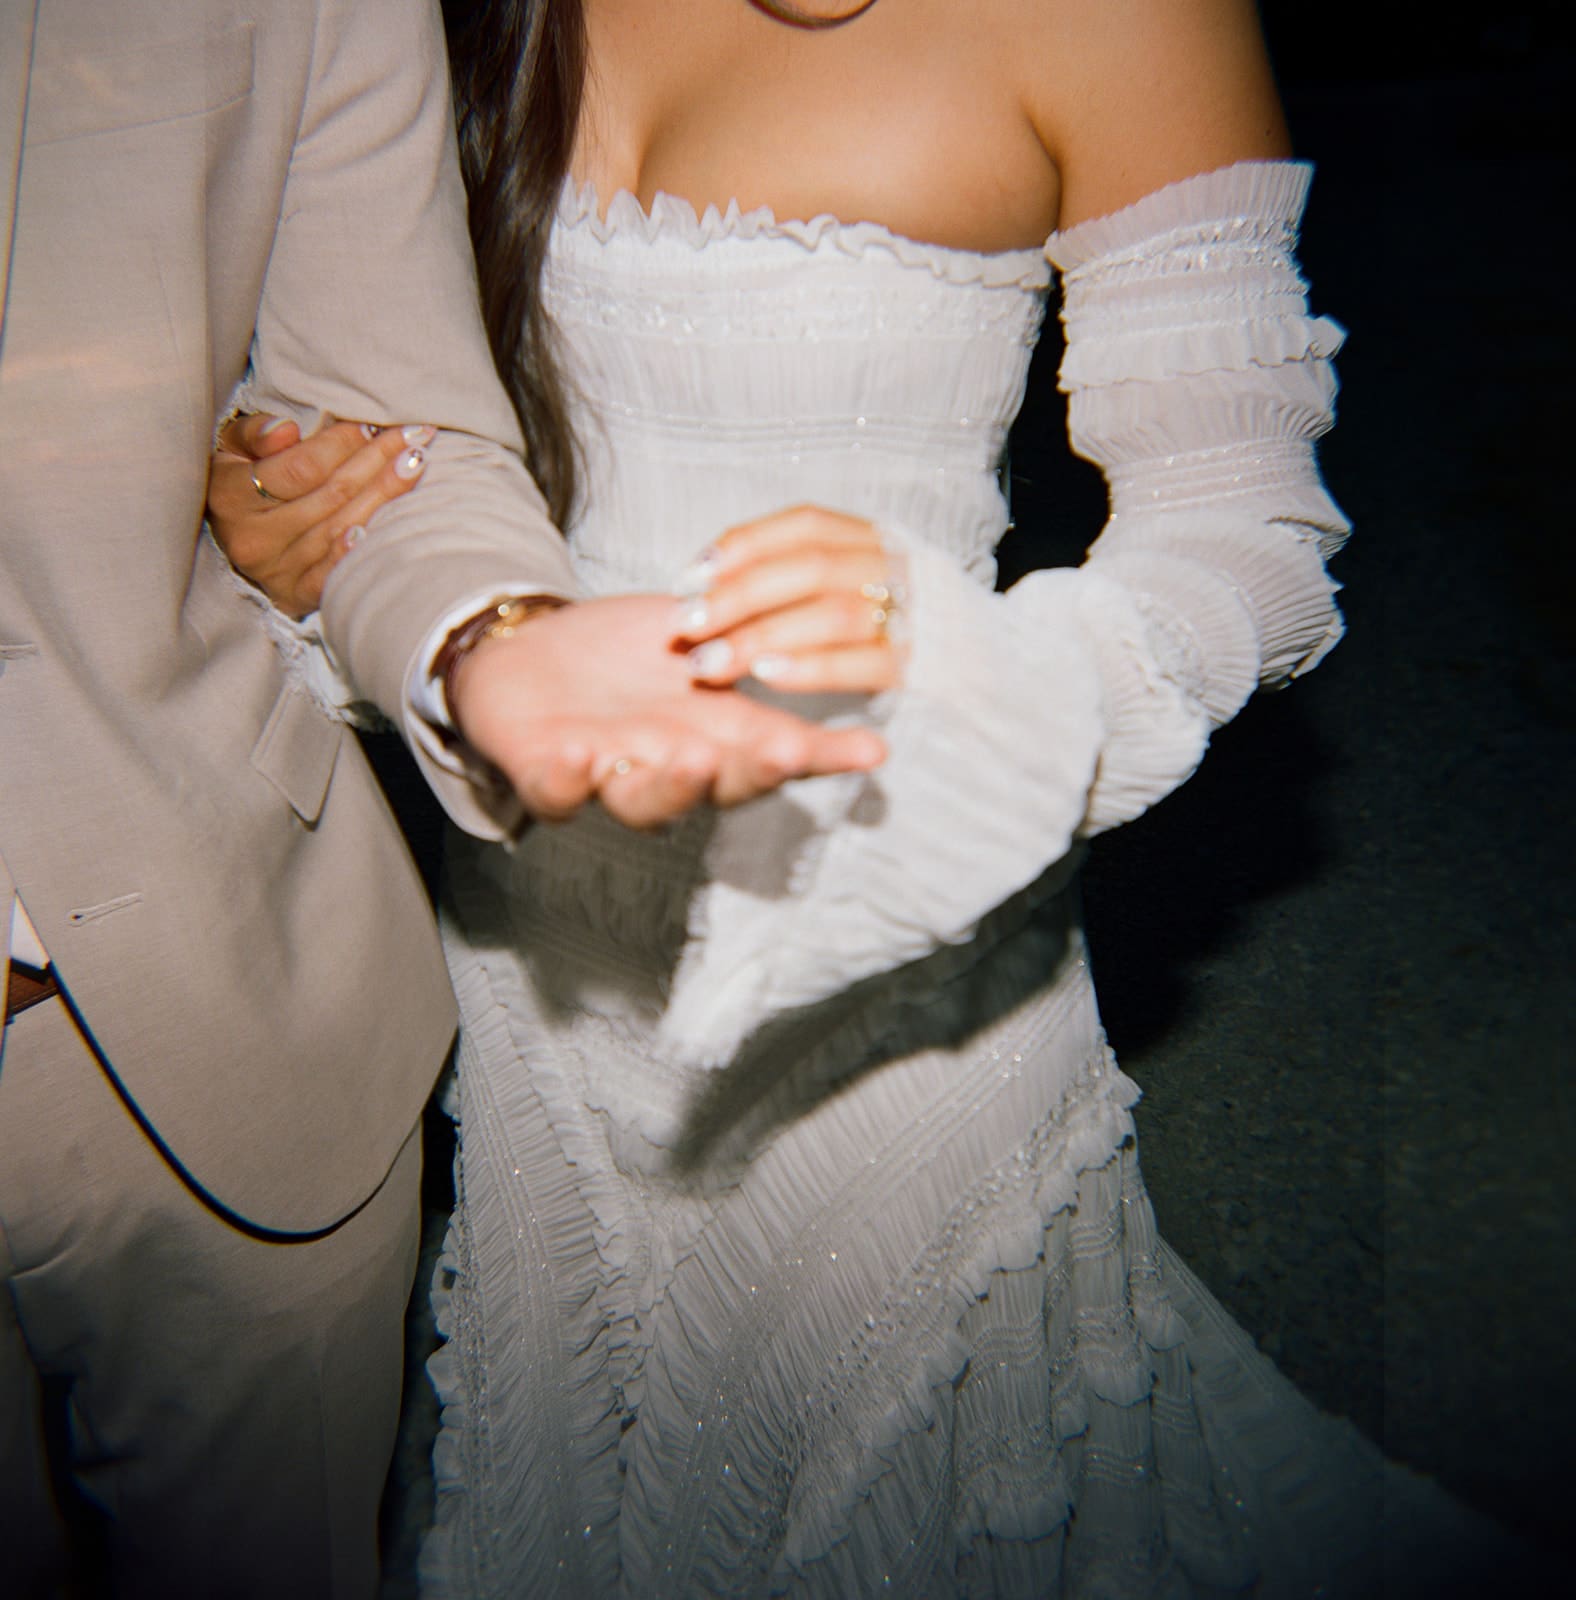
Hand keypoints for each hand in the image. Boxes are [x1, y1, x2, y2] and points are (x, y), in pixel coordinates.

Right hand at [208, 414, 432, 617]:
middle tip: (415, 437)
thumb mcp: (231, 447)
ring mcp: (276, 572)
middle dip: (377, 461)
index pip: (301, 468)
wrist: (226, 535)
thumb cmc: (239, 478)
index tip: (372, 424)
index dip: (342, 444)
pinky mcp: (295, 595)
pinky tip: (393, 525)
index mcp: (230, 496)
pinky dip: (361, 549)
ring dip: (385, 494)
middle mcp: (253, 538)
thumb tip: (285, 430)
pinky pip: (335, 575)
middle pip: (332, 496)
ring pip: (342, 528)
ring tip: (416, 463)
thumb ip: (254, 433)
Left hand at [448, 593, 886, 828]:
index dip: (822, 758)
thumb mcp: (699, 640)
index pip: (776, 755)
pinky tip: (579, 752)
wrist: (530, 652)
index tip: (872, 750)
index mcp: (715, 740)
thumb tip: (829, 638)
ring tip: (693, 754)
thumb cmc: (627, 653)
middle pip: (718, 788)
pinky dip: (568, 777)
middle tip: (784, 751)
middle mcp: (670, 770)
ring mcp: (609, 778)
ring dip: (670, 783)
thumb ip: (751, 649)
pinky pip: (556, 790)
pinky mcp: (546, 776)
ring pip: (643, 802)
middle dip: (749, 771)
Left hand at [668, 505, 906, 693]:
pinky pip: (865, 663)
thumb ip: (789, 575)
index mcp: (874, 538)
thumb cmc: (878, 624)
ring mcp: (915, 614)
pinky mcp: (923, 666)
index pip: (805, 525)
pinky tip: (764, 676)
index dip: (744, 545)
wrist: (974, 665)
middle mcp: (897, 566)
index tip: (690, 575)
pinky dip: (811, 667)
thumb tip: (703, 584)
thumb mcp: (843, 582)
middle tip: (686, 624)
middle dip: (741, 595)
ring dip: (763, 635)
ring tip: (709, 662)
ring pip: (835, 613)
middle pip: (813, 567)